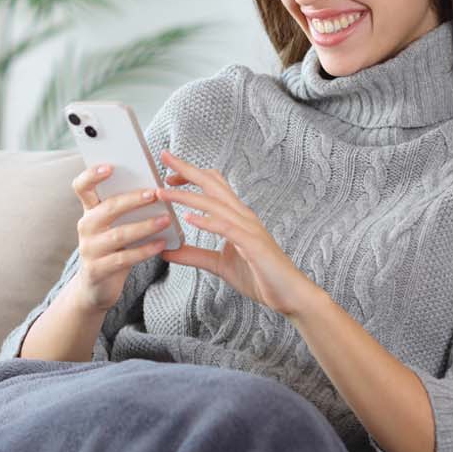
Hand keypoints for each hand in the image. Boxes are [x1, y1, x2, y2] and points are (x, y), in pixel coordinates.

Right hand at [66, 163, 175, 314]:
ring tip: (165, 219)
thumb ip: (125, 209)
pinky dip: (144, 250)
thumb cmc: (111, 249)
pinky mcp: (97, 269)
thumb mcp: (113, 226)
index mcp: (89, 211)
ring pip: (118, 234)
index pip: (82, 187)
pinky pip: (123, 258)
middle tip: (155, 193)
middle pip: (106, 208)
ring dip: (144, 226)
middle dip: (132, 199)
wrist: (95, 287)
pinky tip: (161, 245)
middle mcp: (85, 227)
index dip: (92, 175)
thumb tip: (155, 189)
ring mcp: (89, 249)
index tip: (110, 166)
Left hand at [156, 149, 326, 318]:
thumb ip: (195, 255)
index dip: (191, 176)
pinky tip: (188, 218)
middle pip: (213, 184)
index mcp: (237, 216)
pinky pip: (227, 228)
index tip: (168, 176)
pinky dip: (207, 221)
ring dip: (187, 195)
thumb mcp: (219, 265)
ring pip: (215, 203)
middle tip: (165, 156)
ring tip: (163, 192)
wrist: (289, 295)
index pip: (213, 185)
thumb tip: (168, 251)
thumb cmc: (260, 276)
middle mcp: (243, 215)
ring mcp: (249, 228)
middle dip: (187, 169)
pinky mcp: (252, 244)